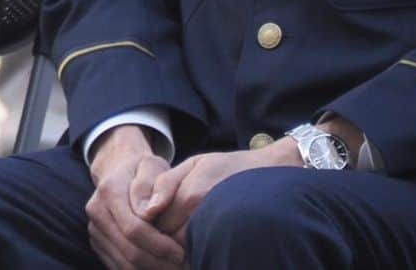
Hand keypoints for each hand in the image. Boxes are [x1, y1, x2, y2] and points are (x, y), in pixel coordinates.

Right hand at [86, 126, 183, 268]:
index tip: (181, 252)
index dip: (159, 245)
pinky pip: (119, 267)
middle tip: (182, 266)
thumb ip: (151, 184)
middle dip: (158, 263)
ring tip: (173, 267)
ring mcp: (95, 230)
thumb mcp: (151, 165)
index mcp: (109, 191)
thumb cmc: (142, 170)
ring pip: (124, 264)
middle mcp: (96, 212)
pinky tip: (159, 265)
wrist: (119, 170)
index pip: (134, 229)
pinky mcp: (98, 244)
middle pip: (129, 251)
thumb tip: (149, 212)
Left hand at [147, 139, 300, 245]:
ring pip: (183, 248)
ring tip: (185, 223)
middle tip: (170, 217)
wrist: (268, 175)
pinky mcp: (228, 243)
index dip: (152, 217)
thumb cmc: (227, 168)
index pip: (156, 220)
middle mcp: (204, 217)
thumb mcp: (194, 164)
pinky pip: (201, 252)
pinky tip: (199, 233)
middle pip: (168, 238)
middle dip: (163, 230)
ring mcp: (218, 233)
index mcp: (192, 196)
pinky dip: (195, 246)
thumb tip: (147, 210)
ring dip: (179, 240)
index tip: (157, 209)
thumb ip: (166, 183)